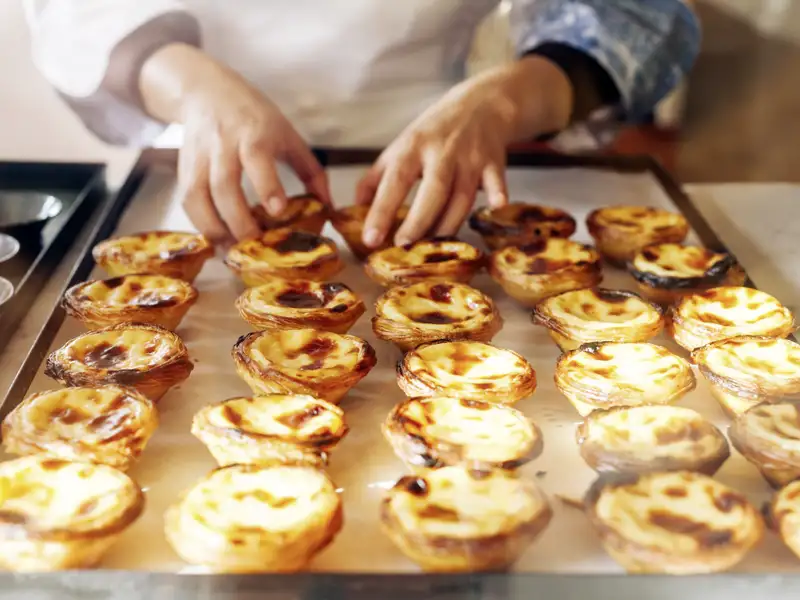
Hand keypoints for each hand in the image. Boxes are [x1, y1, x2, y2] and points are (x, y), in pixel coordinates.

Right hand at [140, 45, 329, 242]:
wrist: (205, 91)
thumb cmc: (254, 116)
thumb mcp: (288, 134)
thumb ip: (311, 170)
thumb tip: (328, 206)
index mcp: (255, 132)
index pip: (257, 158)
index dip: (266, 186)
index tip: (277, 211)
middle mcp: (224, 142)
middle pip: (224, 185)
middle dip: (238, 220)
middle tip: (255, 245)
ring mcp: (200, 155)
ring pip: (198, 196)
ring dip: (214, 228)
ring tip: (233, 251)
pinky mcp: (184, 167)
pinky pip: (187, 200)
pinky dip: (199, 224)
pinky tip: (216, 240)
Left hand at [355, 56, 573, 247]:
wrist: (481, 104)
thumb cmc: (435, 131)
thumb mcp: (401, 146)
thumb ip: (376, 178)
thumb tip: (354, 210)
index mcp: (412, 147)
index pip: (394, 181)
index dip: (381, 211)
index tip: (371, 238)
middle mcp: (441, 152)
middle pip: (433, 191)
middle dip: (419, 221)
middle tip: (404, 245)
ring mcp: (470, 157)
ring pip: (462, 197)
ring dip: (448, 224)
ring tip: (433, 248)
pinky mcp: (494, 162)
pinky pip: (496, 181)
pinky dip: (498, 194)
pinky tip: (496, 205)